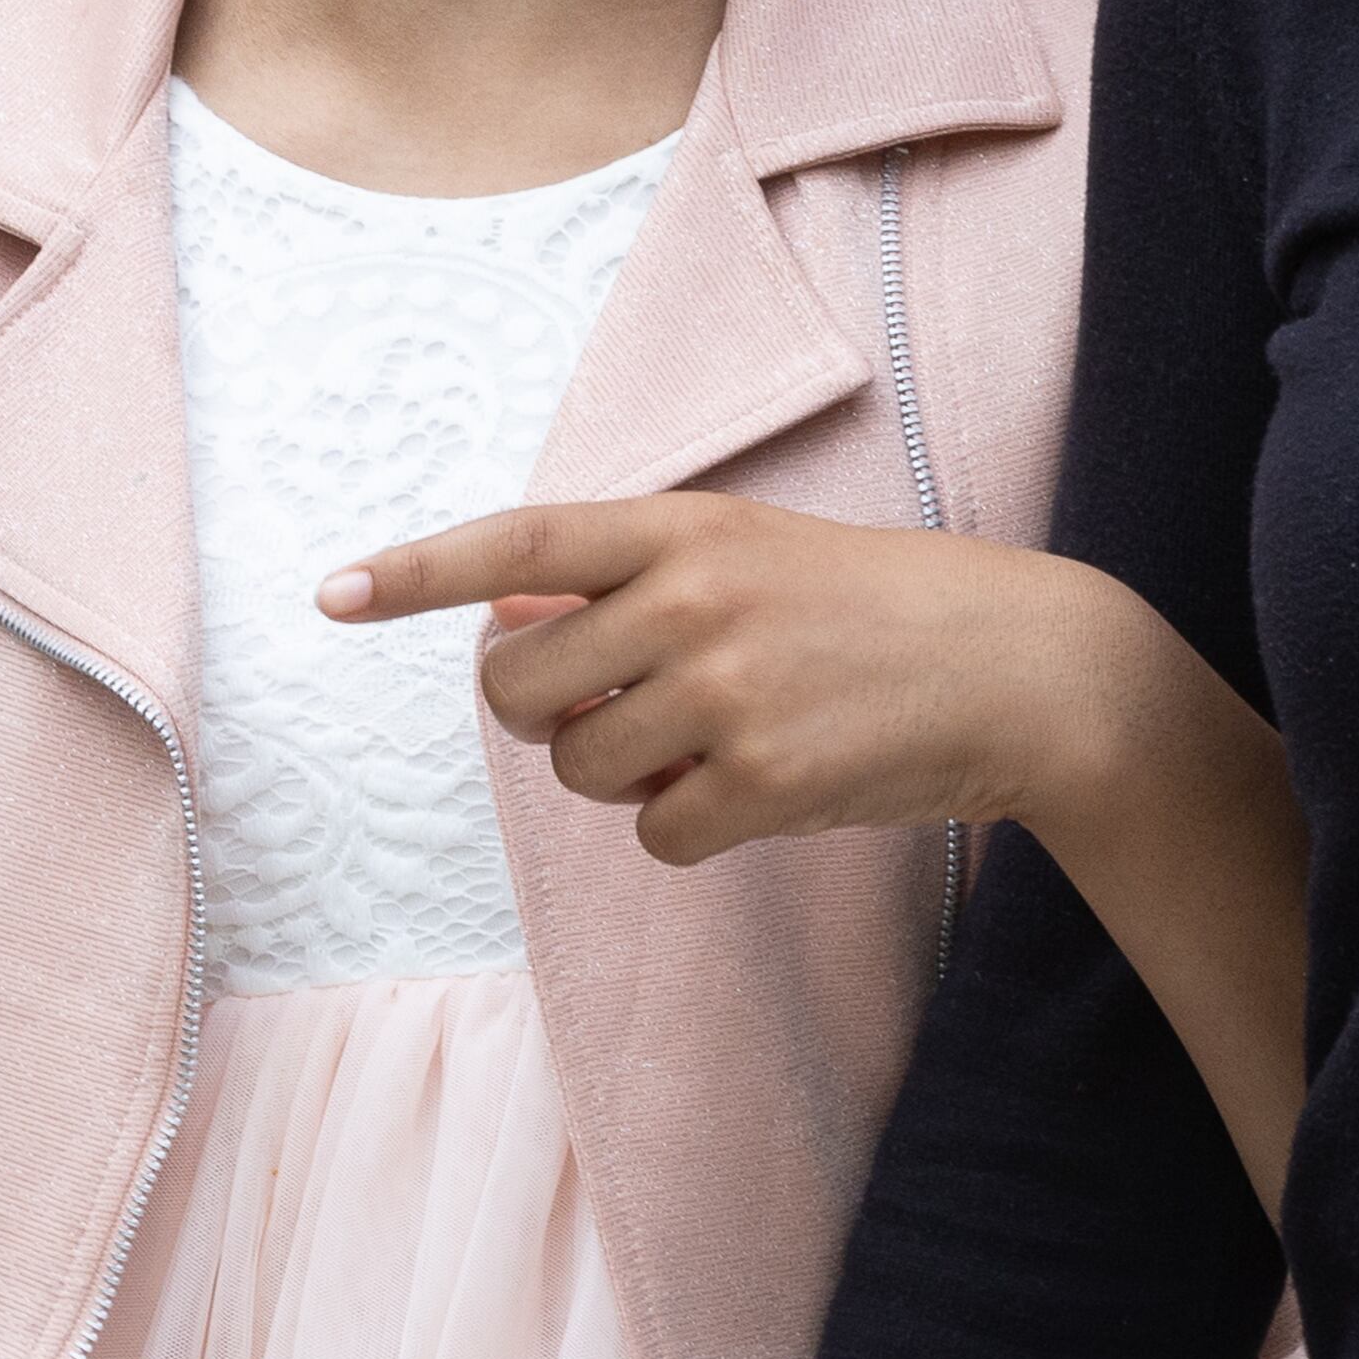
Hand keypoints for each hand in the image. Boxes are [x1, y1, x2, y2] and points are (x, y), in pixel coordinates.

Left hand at [321, 497, 1097, 869]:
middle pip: (518, 685)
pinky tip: (762, 787)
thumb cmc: (883, 609)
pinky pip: (653, 832)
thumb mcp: (760, 556)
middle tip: (615, 707)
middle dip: (541, 714)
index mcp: (691, 527)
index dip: (420, 571)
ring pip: (576, 769)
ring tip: (714, 741)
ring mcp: (725, 692)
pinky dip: (690, 825)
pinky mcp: (759, 783)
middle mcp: (695, 598)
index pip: (522, 542)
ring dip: (620, 775)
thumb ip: (638, 580)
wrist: (1024, 668)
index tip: (334, 592)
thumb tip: (508, 612)